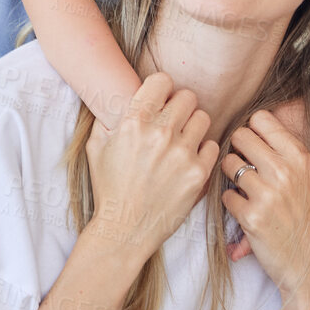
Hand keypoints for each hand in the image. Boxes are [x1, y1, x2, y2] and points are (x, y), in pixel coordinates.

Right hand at [85, 72, 217, 274]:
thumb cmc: (109, 188)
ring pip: (203, 118)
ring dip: (193, 127)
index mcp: (133, 122)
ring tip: (182, 142)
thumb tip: (119, 95)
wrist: (124, 228)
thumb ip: (109, 117)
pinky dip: (203, 151)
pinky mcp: (198, 173)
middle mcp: (159, 134)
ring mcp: (181, 153)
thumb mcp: (97, 147)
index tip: (161, 101)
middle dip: (180, 107)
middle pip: (188, 96)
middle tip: (174, 122)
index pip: (163, 80)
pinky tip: (189, 161)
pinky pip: (212, 145)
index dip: (162, 89)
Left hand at [220, 108, 309, 300]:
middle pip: (240, 136)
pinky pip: (225, 196)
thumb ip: (286, 152)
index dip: (252, 130)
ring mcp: (268, 194)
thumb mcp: (308, 178)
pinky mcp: (251, 217)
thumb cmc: (306, 216)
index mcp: (301, 158)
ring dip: (231, 176)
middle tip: (245, 166)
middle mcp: (285, 171)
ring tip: (245, 189)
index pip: (262, 119)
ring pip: (228, 164)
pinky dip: (231, 203)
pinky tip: (245, 211)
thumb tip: (252, 126)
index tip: (254, 145)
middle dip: (237, 150)